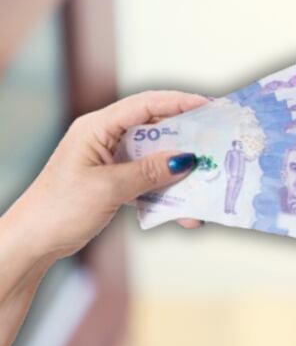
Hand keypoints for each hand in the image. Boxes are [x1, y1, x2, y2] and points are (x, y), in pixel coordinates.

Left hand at [6, 91, 207, 258]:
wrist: (32, 242)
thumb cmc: (59, 209)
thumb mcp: (109, 188)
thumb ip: (149, 171)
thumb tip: (184, 159)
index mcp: (96, 128)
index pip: (144, 105)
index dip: (178, 102)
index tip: (208, 106)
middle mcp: (104, 138)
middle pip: (154, 129)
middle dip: (185, 138)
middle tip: (214, 143)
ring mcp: (109, 160)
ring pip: (154, 157)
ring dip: (178, 172)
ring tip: (203, 183)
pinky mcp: (114, 181)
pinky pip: (148, 179)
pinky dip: (165, 192)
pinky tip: (183, 211)